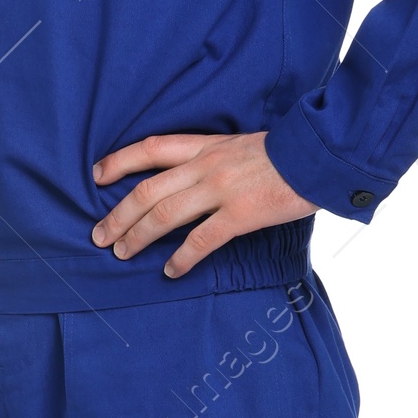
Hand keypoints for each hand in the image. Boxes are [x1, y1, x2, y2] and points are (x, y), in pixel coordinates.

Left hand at [91, 129, 315, 277]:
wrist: (320, 155)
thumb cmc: (288, 154)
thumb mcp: (243, 145)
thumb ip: (217, 159)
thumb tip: (197, 181)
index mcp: (207, 146)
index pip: (152, 148)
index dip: (120, 162)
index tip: (96, 176)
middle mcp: (207, 165)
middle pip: (147, 190)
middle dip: (118, 215)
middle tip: (99, 236)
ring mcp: (222, 189)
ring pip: (164, 215)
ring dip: (138, 237)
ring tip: (122, 254)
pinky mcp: (241, 214)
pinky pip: (202, 239)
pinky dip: (182, 258)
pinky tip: (170, 271)